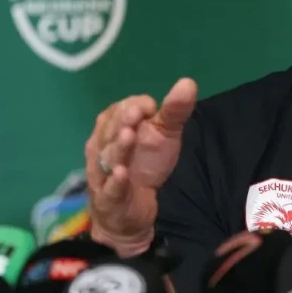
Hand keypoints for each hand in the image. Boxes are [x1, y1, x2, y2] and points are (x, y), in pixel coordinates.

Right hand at [85, 77, 197, 256]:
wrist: (129, 211)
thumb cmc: (145, 165)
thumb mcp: (164, 136)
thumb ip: (174, 111)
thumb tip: (189, 82)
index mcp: (112, 127)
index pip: (119, 110)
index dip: (135, 106)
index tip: (152, 108)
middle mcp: (103, 146)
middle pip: (110, 131)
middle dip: (122, 122)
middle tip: (135, 116)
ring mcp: (103, 172)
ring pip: (108, 157)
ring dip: (118, 148)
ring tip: (128, 136)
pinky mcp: (109, 198)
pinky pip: (110, 188)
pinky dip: (115, 181)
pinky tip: (122, 173)